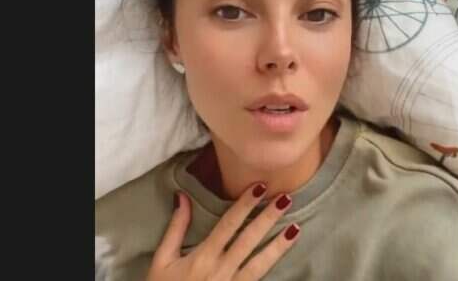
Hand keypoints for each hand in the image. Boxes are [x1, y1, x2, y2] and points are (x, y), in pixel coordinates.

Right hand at [146, 183, 299, 280]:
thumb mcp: (162, 259)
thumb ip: (176, 227)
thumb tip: (182, 196)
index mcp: (202, 257)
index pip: (229, 224)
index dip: (245, 204)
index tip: (259, 186)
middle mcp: (220, 271)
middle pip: (249, 240)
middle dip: (268, 218)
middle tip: (286, 198)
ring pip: (260, 264)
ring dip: (278, 246)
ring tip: (295, 229)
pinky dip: (272, 271)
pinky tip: (286, 261)